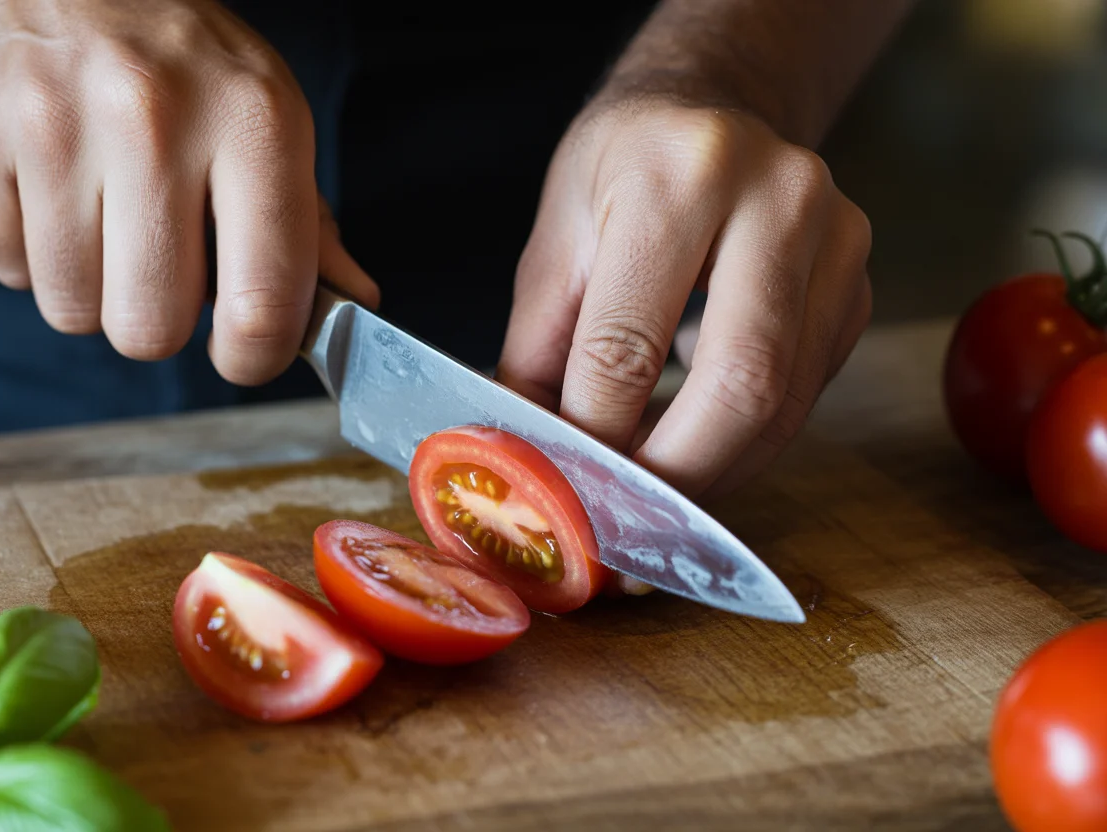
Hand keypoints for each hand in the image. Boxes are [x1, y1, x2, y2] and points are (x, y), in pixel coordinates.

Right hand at [0, 0, 376, 383]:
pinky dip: (32, 250)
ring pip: (72, 310)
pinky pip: (8, 271)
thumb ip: (309, 223)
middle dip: (159, 317)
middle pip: (150, 328)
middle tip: (162, 260)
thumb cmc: (184, 60)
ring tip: (106, 211)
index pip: (260, 302)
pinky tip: (54, 187)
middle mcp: (149, 117)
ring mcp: (48, 123)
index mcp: (251, 121)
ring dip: (94, 285)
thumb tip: (355, 303)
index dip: (253, 357)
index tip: (243, 353)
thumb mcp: (269, 117)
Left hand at [497, 96, 871, 503]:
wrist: (711, 106)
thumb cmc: (619, 171)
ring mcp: (837, 240)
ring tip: (657, 502)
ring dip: (715, 473)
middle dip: (674, 475)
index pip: (627, 344)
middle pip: (738, 385)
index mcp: (678, 175)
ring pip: (783, 405)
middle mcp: (778, 197)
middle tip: (625, 522)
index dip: (592, 435)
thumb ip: (537, 357)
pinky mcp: (858, 286)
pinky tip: (702, 454)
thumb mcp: (555, 245)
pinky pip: (806, 397)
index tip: (567, 489)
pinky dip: (748, 444)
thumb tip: (530, 461)